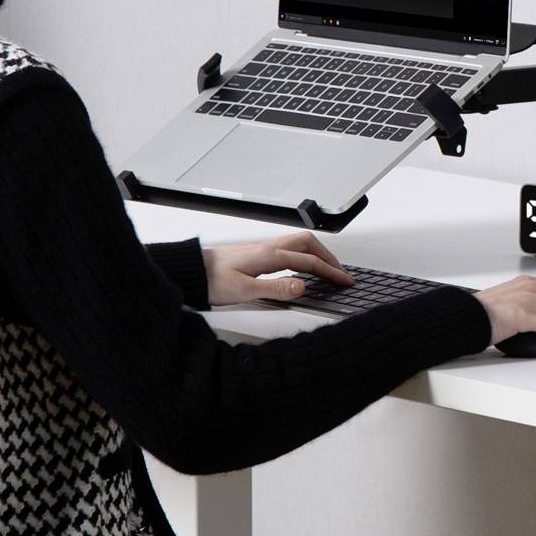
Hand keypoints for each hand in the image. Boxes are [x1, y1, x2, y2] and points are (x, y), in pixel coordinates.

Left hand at [203, 232, 349, 304]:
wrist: (191, 271)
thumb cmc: (212, 280)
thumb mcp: (245, 291)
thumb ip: (276, 289)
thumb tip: (303, 287)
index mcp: (269, 256)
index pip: (309, 262)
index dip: (330, 272)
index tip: (344, 281)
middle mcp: (268, 248)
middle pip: (309, 244)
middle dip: (329, 258)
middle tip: (341, 273)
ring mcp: (262, 248)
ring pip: (299, 243)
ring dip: (317, 254)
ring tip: (327, 268)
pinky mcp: (257, 253)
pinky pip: (289, 248)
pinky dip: (304, 255)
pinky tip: (302, 266)